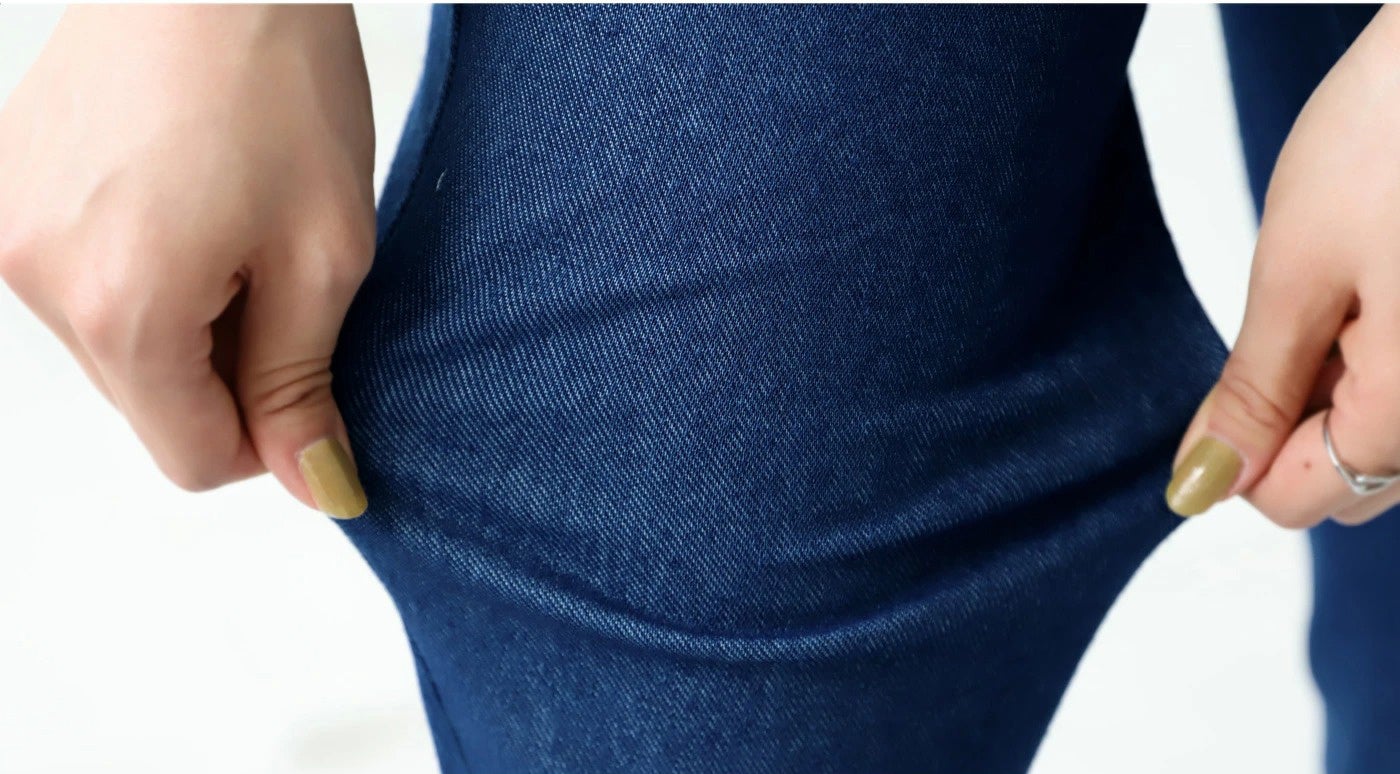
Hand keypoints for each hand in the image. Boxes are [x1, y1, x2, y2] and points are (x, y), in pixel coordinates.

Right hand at [0, 6, 373, 517]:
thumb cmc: (276, 77)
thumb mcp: (323, 254)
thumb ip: (302, 383)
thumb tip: (315, 484)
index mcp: (122, 310)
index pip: (193, 460)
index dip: (270, 439)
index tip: (312, 381)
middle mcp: (38, 282)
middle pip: (151, 406)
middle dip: (228, 372)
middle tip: (282, 276)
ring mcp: (9, 231)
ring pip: (119, 349)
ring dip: (188, 319)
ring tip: (235, 223)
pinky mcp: (7, 192)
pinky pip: (85, 284)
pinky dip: (146, 271)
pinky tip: (190, 200)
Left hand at [1166, 6, 1399, 525]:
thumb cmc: (1394, 138)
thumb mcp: (1297, 273)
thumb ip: (1252, 392)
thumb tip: (1201, 486)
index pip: (1298, 500)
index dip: (1235, 453)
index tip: (1221, 388)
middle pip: (1348, 473)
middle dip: (1289, 423)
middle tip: (1287, 319)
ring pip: (1384, 433)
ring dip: (1334, 390)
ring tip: (1339, 286)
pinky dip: (1374, 358)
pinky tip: (1370, 282)